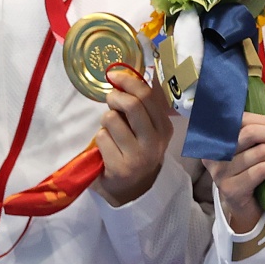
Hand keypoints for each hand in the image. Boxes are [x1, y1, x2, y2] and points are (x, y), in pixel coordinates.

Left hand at [93, 69, 175, 205]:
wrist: (132, 189)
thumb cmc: (136, 150)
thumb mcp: (147, 129)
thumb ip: (141, 106)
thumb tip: (124, 75)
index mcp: (165, 127)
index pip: (148, 96)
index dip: (128, 81)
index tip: (114, 76)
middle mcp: (155, 141)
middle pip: (133, 105)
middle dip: (115, 97)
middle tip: (109, 100)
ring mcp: (139, 156)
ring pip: (112, 119)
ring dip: (105, 121)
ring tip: (111, 131)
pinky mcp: (121, 168)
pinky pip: (102, 138)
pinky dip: (99, 140)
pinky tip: (106, 149)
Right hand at [203, 106, 264, 234]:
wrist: (248, 206)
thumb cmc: (255, 169)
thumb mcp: (264, 142)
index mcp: (218, 137)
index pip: (241, 119)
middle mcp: (214, 153)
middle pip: (251, 133)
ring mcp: (220, 172)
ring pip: (260, 152)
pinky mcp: (231, 188)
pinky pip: (261, 170)